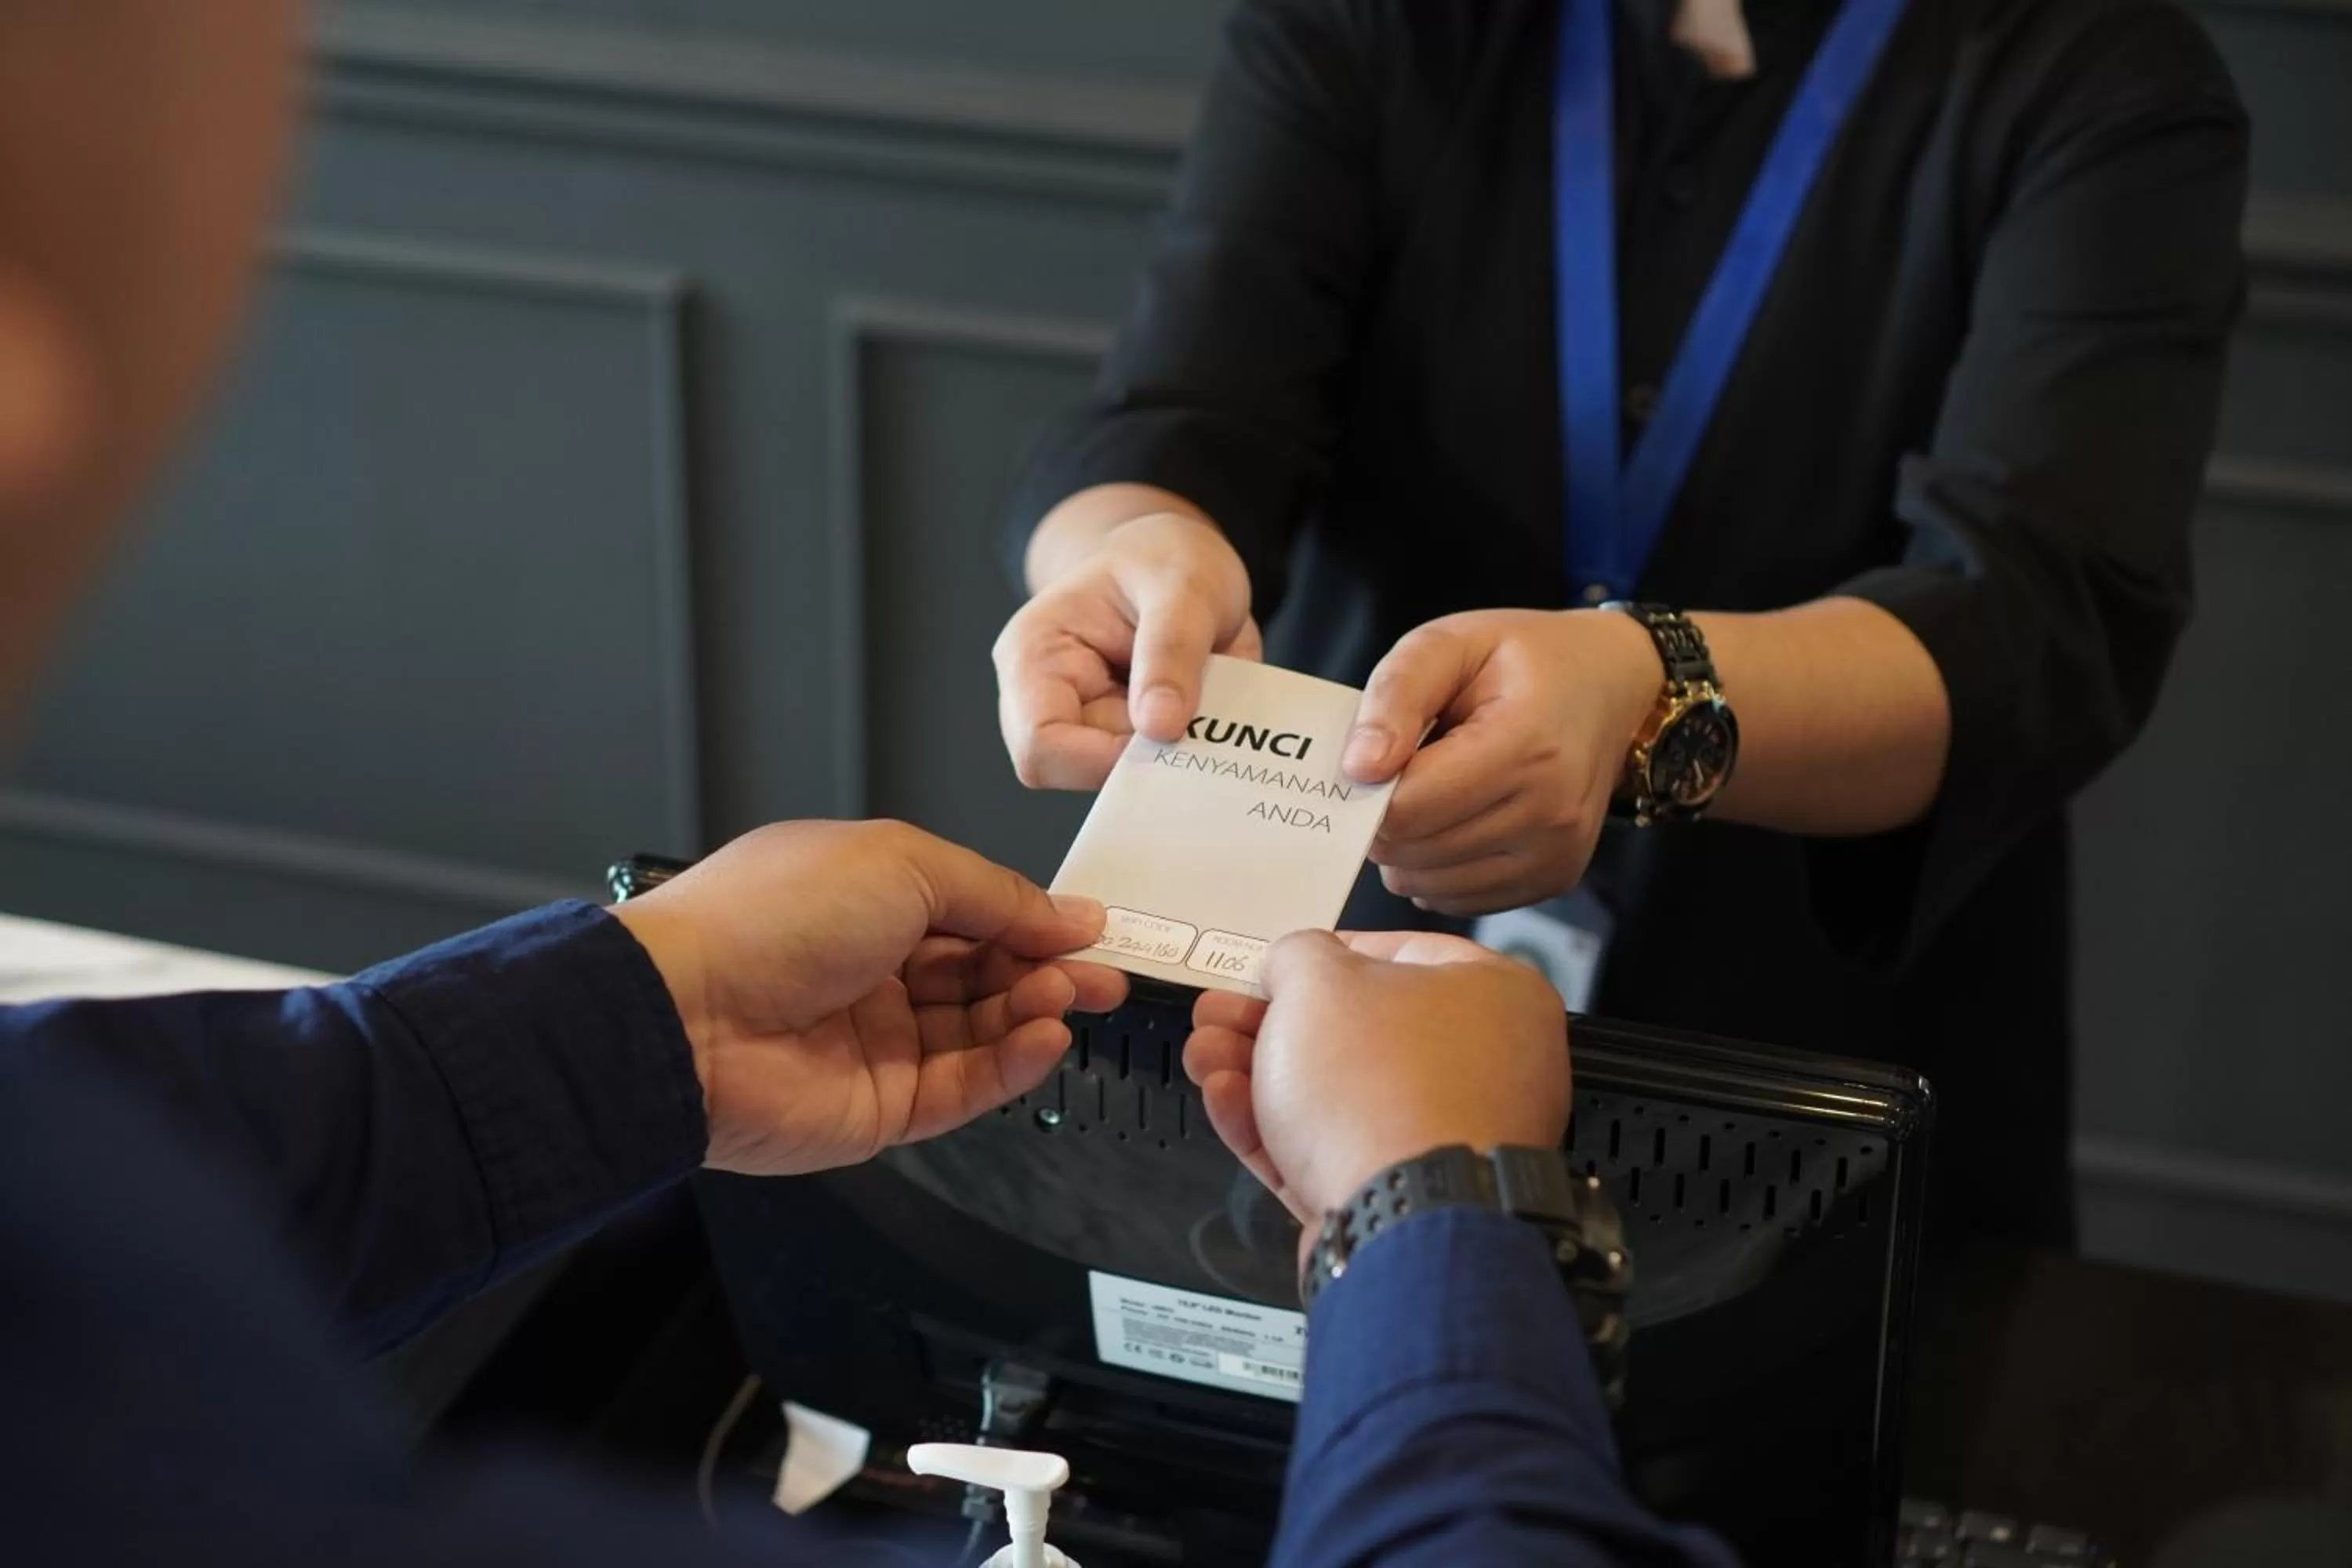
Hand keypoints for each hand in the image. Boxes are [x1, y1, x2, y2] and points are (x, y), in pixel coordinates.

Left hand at [611, 820, 1127, 1174]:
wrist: (684, 1015)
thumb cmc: (768, 920)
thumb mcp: (902, 864)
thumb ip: (996, 894)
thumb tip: (1068, 914)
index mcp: (866, 900)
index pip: (973, 914)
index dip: (1033, 921)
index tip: (1092, 930)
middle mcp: (871, 971)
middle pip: (984, 976)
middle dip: (1047, 972)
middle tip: (1103, 975)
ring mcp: (876, 1042)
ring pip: (981, 1033)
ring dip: (1032, 1013)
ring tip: (1069, 998)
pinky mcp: (879, 1108)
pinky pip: (963, 1089)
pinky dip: (1010, 1066)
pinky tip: (1044, 1039)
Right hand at [993, 511, 1259, 788]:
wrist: (1175, 561)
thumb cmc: (1166, 558)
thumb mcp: (1184, 586)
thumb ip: (1172, 650)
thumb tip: (1159, 727)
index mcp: (1034, 656)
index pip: (1042, 745)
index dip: (1104, 759)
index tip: (1169, 731)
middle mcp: (1043, 699)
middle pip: (1080, 772)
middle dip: (1148, 753)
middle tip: (1200, 709)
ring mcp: (1081, 724)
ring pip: (1125, 780)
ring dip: (1176, 751)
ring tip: (1206, 695)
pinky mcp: (1119, 740)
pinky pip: (1155, 773)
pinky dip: (1190, 751)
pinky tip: (1208, 711)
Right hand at [1183, 930, 1570, 1224]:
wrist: (1402, 1219)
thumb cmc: (1389, 1090)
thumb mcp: (1318, 979)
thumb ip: (1296, 955)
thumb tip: (1289, 964)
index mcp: (1494, 995)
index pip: (1395, 956)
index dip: (1318, 957)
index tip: (1273, 968)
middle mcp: (1486, 1067)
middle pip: (1356, 1031)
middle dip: (1270, 1022)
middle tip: (1224, 1014)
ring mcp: (1447, 1137)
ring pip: (1338, 1094)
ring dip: (1260, 1072)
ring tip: (1208, 1055)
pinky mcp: (1405, 1194)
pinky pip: (1335, 1149)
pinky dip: (1277, 1126)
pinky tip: (1228, 1101)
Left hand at [1341, 609, 1660, 915]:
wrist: (1610, 686)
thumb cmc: (1523, 659)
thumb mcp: (1449, 643)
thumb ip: (1396, 696)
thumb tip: (1357, 769)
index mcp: (1525, 747)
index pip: (1407, 808)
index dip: (1368, 789)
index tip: (1372, 758)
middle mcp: (1550, 813)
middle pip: (1412, 852)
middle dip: (1384, 816)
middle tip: (1401, 769)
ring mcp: (1556, 855)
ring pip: (1426, 884)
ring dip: (1407, 846)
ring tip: (1433, 789)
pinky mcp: (1554, 879)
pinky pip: (1456, 899)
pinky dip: (1436, 867)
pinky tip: (1454, 818)